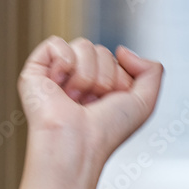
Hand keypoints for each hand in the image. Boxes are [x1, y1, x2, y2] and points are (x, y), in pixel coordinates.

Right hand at [18, 36, 162, 170]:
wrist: (77, 144)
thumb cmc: (107, 131)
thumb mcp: (145, 103)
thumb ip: (152, 72)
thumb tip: (122, 50)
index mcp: (103, 87)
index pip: (117, 60)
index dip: (121, 79)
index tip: (111, 103)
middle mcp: (81, 79)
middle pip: (101, 50)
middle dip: (104, 77)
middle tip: (92, 103)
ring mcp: (59, 73)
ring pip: (83, 45)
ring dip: (87, 76)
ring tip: (75, 99)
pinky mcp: (37, 70)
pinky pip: (57, 43)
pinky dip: (65, 63)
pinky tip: (59, 86)